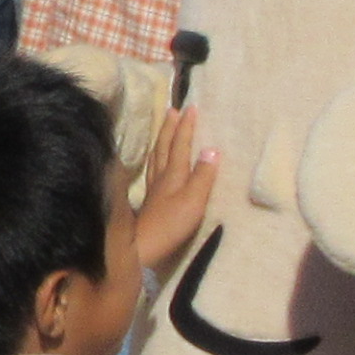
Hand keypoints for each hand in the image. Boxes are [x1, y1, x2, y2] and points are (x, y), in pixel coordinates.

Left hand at [129, 104, 222, 277]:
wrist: (142, 247)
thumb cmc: (171, 224)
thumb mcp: (194, 201)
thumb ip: (203, 176)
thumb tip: (211, 149)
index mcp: (173, 174)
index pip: (180, 144)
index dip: (186, 126)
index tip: (190, 107)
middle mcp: (161, 177)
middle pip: (164, 147)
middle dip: (170, 127)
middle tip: (174, 110)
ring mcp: (154, 188)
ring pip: (157, 157)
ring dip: (162, 140)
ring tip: (164, 128)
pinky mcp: (150, 200)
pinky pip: (153, 169)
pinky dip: (156, 158)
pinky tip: (155, 162)